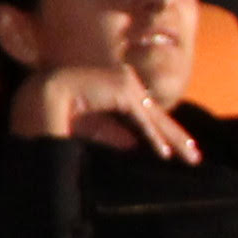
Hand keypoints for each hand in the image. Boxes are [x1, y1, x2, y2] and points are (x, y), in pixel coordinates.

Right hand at [9, 62, 197, 159]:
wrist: (43, 96)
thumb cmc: (60, 108)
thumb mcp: (93, 126)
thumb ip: (112, 133)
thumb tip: (132, 145)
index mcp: (117, 84)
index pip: (145, 111)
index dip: (162, 132)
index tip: (175, 150)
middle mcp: (125, 79)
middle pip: (156, 114)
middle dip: (176, 137)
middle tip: (194, 156)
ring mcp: (126, 82)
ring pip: (154, 117)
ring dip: (173, 140)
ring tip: (190, 158)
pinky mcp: (123, 89)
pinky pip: (141, 120)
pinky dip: (153, 138)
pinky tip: (165, 155)